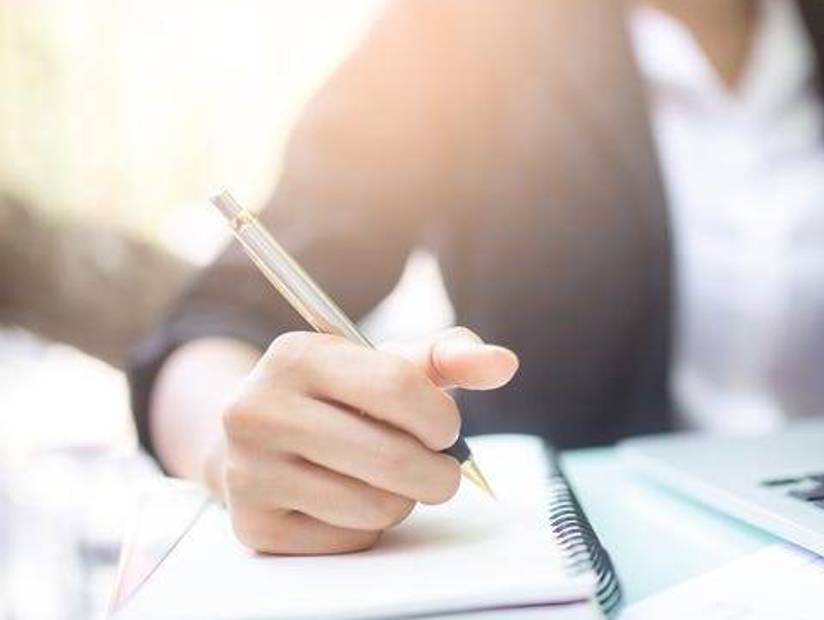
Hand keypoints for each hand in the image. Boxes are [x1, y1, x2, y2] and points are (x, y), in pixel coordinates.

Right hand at [212, 327, 517, 553]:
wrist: (263, 438)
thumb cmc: (342, 396)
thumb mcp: (389, 363)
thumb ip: (450, 355)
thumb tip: (503, 364)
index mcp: (296, 356)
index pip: (398, 388)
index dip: (440, 417)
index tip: (444, 429)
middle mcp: (257, 410)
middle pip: (393, 458)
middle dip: (438, 471)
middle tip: (439, 468)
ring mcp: (248, 471)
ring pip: (376, 506)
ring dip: (404, 499)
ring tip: (388, 478)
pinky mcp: (254, 525)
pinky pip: (351, 539)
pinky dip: (368, 526)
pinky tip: (349, 497)